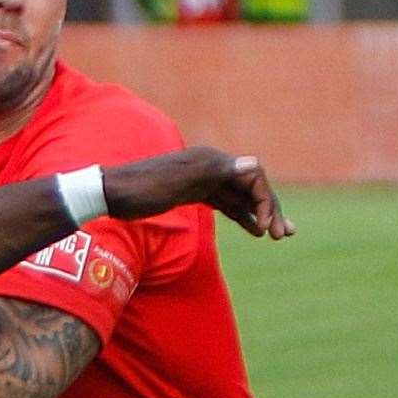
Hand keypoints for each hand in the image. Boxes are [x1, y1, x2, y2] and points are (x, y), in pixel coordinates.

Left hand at [104, 148, 292, 239]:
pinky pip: (225, 203)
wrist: (113, 193)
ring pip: (240, 196)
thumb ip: (217, 172)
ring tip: (277, 235)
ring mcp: (202, 180)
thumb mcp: (180, 182)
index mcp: (212, 161)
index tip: (268, 228)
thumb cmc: (144, 188)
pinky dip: (241, 215)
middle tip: (284, 235)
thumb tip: (254, 165)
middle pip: (251, 187)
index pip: (254, 177)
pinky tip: (253, 229)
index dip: (266, 201)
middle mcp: (211, 166)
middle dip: (270, 209)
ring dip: (260, 214)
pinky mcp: (193, 193)